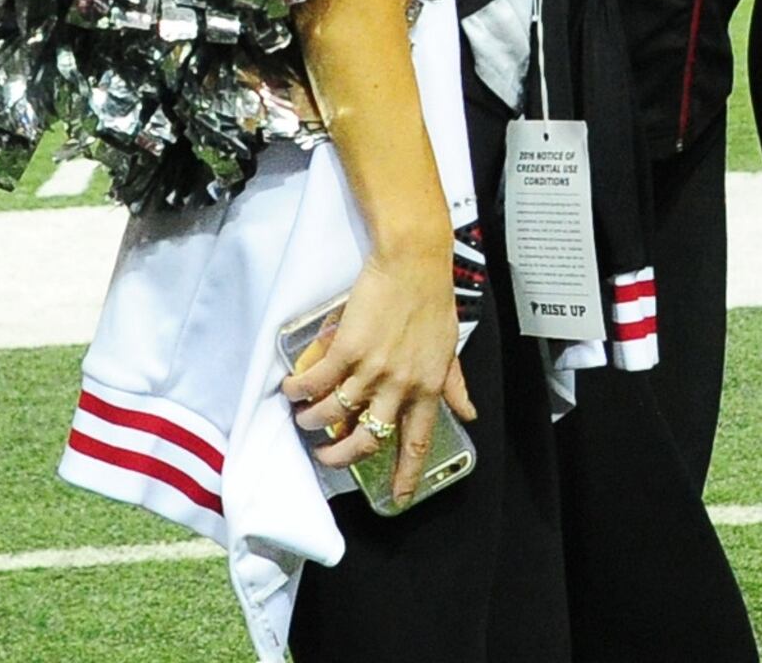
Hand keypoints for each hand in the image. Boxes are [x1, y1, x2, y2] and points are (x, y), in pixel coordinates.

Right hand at [282, 245, 476, 506]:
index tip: (399, 499)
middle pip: (366, 440)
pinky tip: (293, 390)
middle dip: (340, 457)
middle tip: (326, 456)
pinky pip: (316, 383)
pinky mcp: (347, 349)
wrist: (414, 263)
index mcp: (428, 387)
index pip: (417, 442)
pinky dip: (299, 391)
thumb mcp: (449, 349)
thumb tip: (469, 413)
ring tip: (304, 418)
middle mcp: (401, 385)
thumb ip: (455, 385)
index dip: (406, 475)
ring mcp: (372, 368)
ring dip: (312, 422)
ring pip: (333, 415)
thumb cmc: (432, 302)